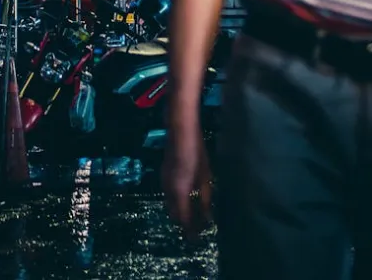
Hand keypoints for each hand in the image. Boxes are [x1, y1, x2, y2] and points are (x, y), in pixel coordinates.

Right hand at [163, 118, 212, 239]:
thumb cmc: (197, 152)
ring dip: (181, 213)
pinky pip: (169, 195)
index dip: (190, 231)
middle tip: (198, 229)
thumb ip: (205, 198)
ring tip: (195, 216)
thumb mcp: (205, 177)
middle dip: (185, 223)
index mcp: (179, 192)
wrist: (181, 131)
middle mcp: (168, 190)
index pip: (182, 219)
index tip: (197, 240)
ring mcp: (164, 181)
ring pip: (170, 205)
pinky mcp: (164, 175)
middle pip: (174, 214)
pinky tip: (188, 200)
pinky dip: (177, 202)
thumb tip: (207, 218)